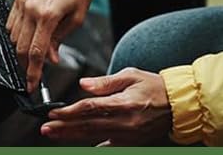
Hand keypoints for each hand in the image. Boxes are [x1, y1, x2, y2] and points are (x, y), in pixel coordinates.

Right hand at [7, 0, 97, 91]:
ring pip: (13, 37)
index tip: (32, 86)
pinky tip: (26, 38)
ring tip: (32, 56)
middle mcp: (32, 8)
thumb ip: (60, 39)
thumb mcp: (77, 17)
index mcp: (49, 14)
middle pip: (20, 48)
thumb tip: (50, 59)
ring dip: (20, 51)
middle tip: (32, 74)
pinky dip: (15, 35)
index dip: (33, 73)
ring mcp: (22, 1)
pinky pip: (10, 23)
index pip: (36, 52)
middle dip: (25, 65)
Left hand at [40, 68, 171, 145]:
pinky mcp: (128, 143)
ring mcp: (126, 136)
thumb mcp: (132, 76)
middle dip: (63, 127)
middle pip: (87, 125)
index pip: (90, 108)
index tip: (54, 111)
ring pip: (92, 137)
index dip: (69, 111)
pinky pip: (105, 146)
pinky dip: (90, 144)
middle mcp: (124, 122)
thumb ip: (106, 82)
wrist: (176, 105)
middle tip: (45, 127)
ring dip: (70, 136)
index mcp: (124, 103)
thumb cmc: (154, 87)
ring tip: (53, 134)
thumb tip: (84, 85)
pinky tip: (75, 142)